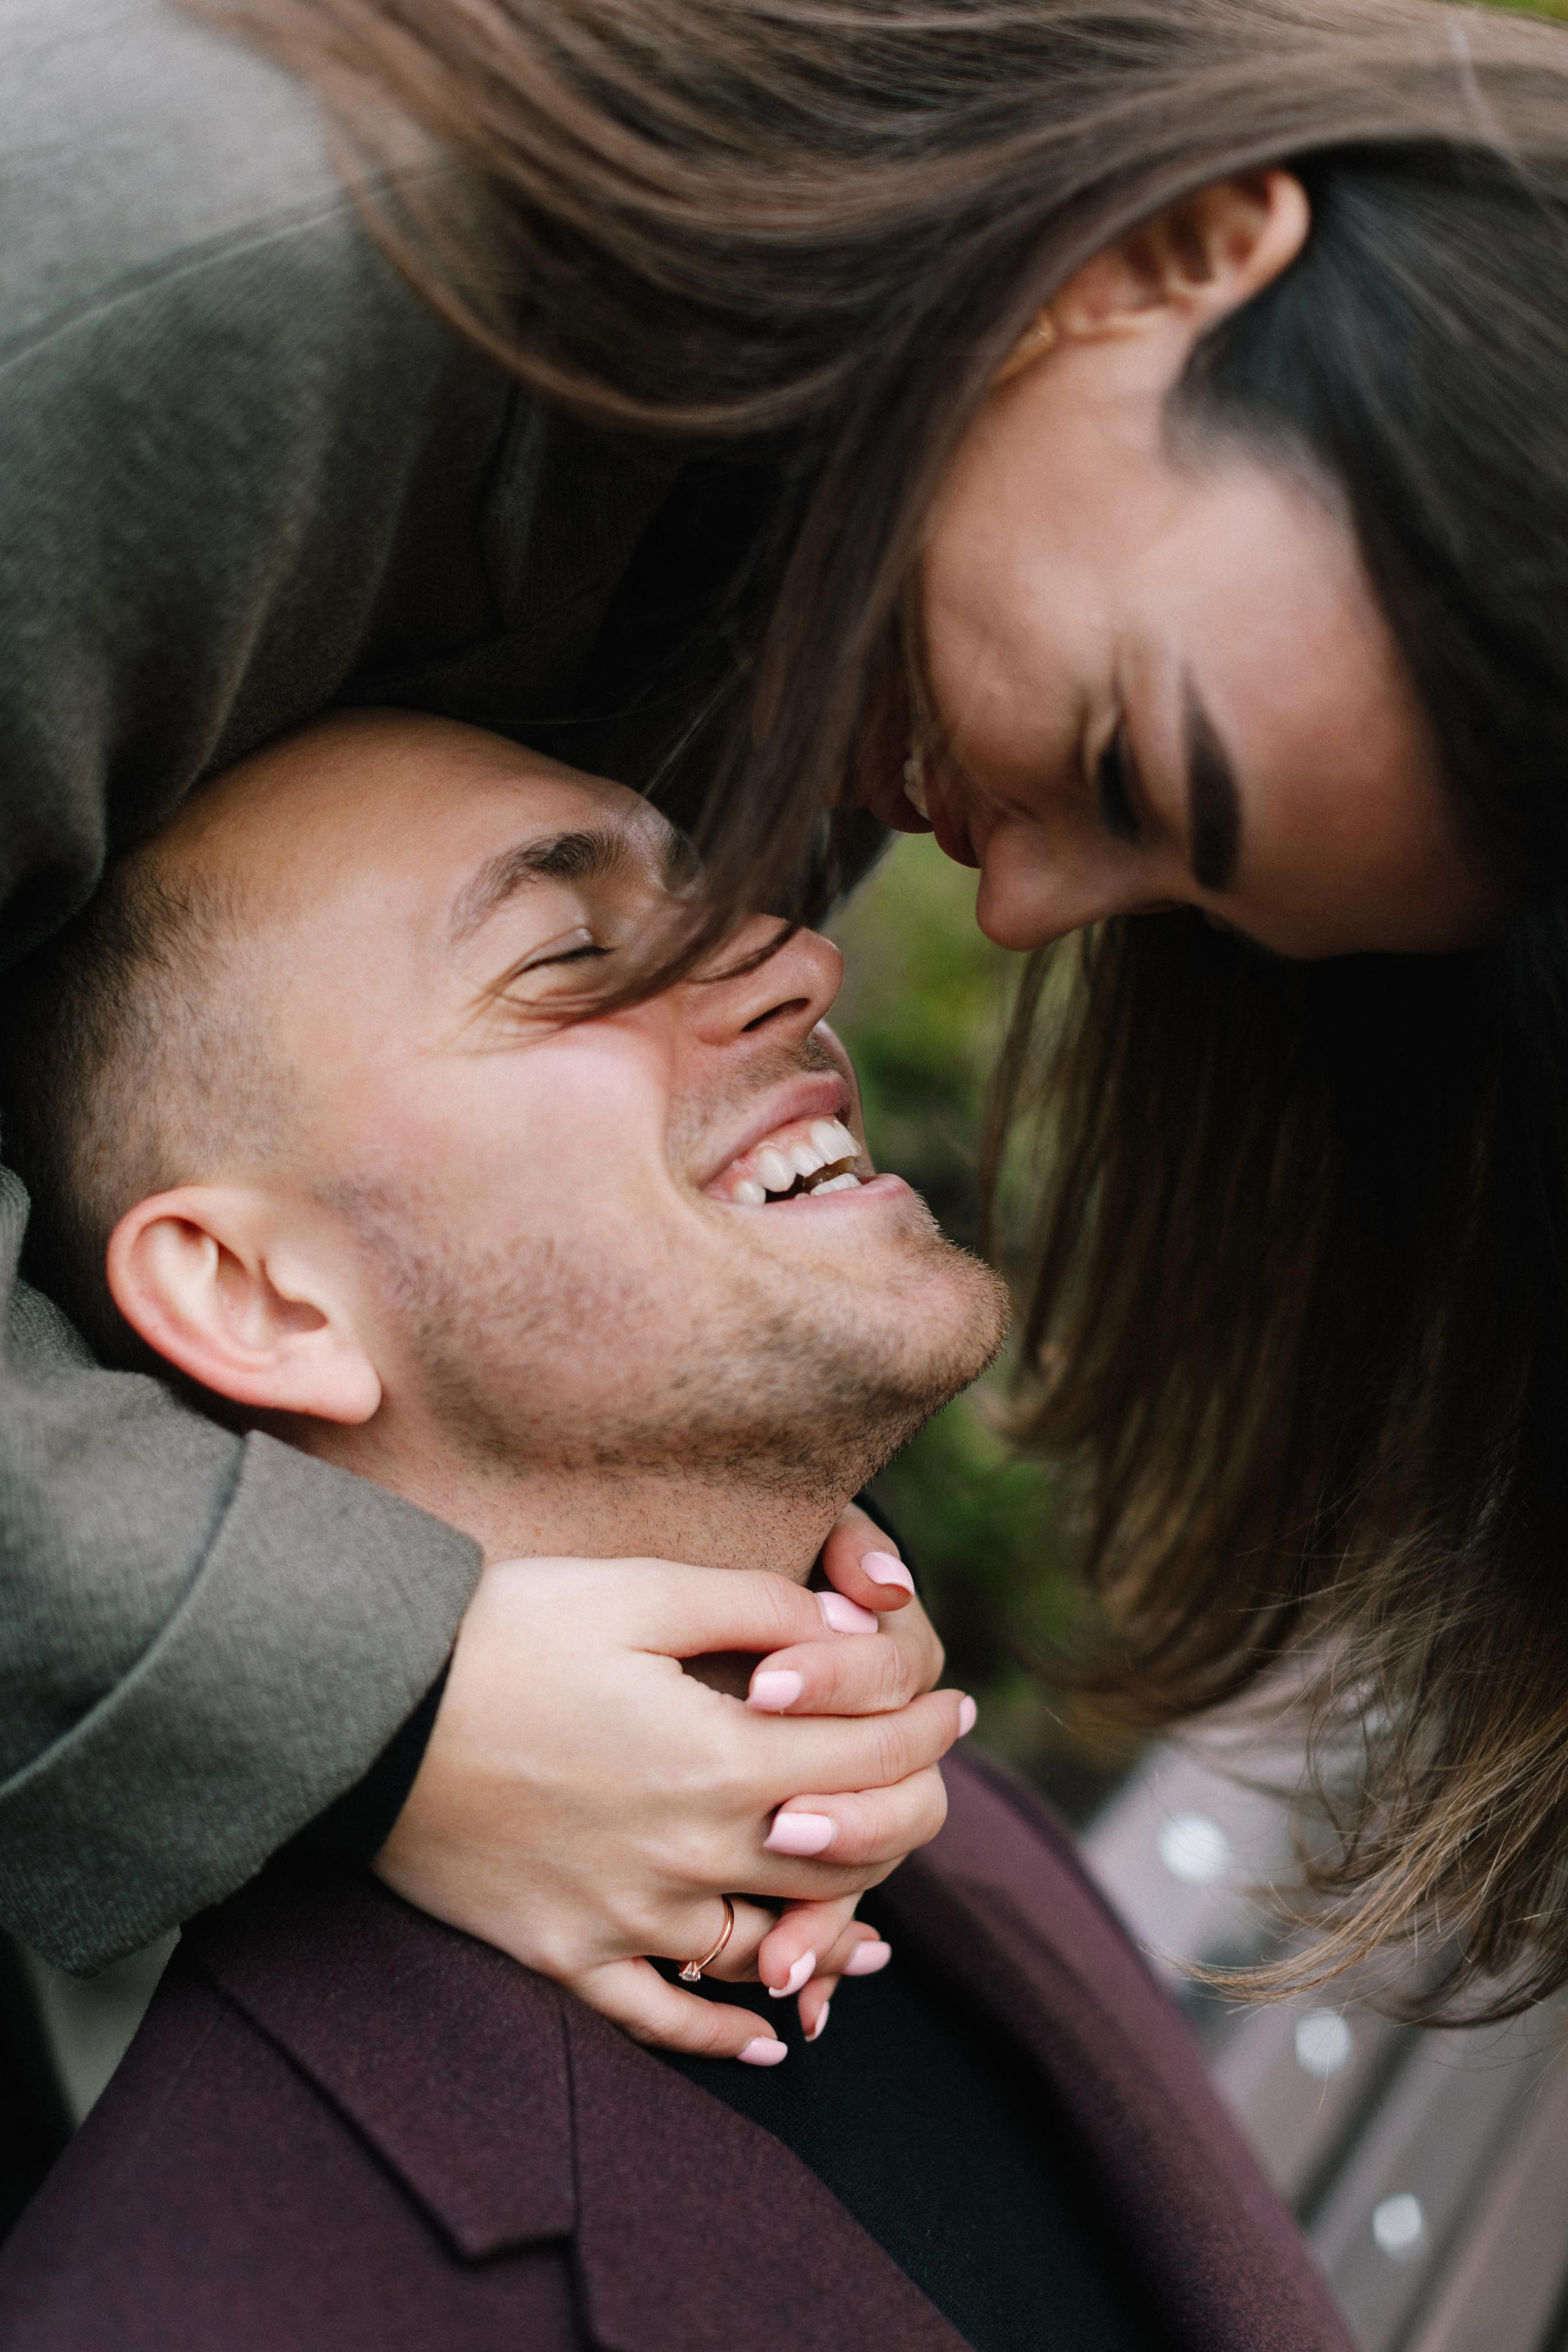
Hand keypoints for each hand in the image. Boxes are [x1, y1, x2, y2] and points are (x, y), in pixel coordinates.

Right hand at [374, 1548, 967, 2060]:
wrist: (365, 1709)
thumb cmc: (501, 1629)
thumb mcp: (635, 1588)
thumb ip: (756, 1606)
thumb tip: (856, 1627)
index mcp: (717, 1755)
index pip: (866, 1755)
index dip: (925, 1728)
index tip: (955, 1706)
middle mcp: (687, 1851)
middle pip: (839, 1855)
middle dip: (903, 1815)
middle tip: (925, 1786)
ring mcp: (625, 1914)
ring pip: (767, 1943)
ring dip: (834, 1933)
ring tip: (875, 1923)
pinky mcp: (563, 1953)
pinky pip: (662, 2017)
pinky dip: (723, 2034)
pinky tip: (766, 2039)